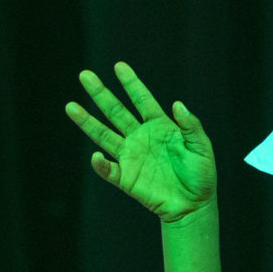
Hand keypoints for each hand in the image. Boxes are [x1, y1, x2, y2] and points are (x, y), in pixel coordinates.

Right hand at [67, 64, 216, 221]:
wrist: (194, 205)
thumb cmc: (201, 175)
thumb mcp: (202, 147)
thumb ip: (191, 126)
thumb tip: (177, 103)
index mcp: (160, 127)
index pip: (143, 101)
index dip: (131, 84)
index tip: (119, 66)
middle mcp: (141, 138)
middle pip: (116, 112)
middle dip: (101, 94)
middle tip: (85, 76)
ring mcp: (131, 156)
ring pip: (103, 135)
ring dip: (87, 122)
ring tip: (70, 106)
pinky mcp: (125, 178)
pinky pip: (107, 169)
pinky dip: (100, 164)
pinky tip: (96, 156)